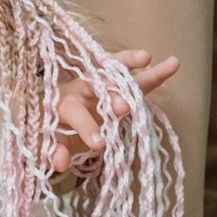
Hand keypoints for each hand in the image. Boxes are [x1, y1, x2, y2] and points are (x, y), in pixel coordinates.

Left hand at [50, 49, 178, 172]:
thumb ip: (51, 153)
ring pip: (113, 72)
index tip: (99, 142)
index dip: (85, 126)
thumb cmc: (51, 134)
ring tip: (147, 57)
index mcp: (60, 104)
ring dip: (129, 65)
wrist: (55, 122)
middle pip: (94, 85)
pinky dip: (149, 72)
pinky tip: (170, 64)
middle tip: (123, 106)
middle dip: (110, 94)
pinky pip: (131, 78)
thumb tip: (60, 160)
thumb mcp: (46, 148)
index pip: (74, 112)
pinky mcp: (116, 88)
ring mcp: (98, 86)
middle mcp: (79, 89)